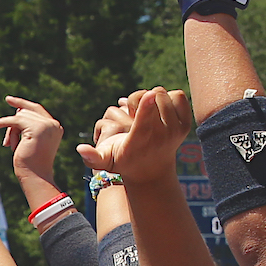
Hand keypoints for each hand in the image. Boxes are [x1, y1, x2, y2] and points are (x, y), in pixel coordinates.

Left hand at [0, 97, 63, 183]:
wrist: (35, 177)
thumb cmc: (30, 163)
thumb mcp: (29, 141)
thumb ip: (27, 127)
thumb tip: (17, 111)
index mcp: (55, 127)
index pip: (36, 109)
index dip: (22, 103)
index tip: (8, 100)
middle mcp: (53, 124)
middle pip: (25, 112)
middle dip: (13, 126)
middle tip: (7, 142)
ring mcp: (47, 125)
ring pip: (20, 116)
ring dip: (11, 131)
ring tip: (10, 146)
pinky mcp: (37, 128)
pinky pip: (15, 120)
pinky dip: (3, 122)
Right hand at [76, 87, 194, 181]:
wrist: (152, 171)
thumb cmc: (124, 161)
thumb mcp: (106, 161)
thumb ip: (92, 156)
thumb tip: (80, 148)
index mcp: (140, 141)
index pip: (146, 121)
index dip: (146, 105)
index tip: (147, 96)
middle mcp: (161, 136)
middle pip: (154, 97)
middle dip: (141, 97)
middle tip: (136, 111)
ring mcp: (176, 130)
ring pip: (165, 94)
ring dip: (154, 96)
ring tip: (148, 110)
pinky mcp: (186, 125)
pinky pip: (179, 96)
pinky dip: (169, 97)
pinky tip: (160, 107)